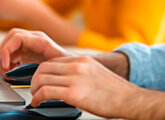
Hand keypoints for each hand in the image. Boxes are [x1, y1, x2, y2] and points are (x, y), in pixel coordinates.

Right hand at [0, 29, 74, 75]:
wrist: (74, 68)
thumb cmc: (68, 66)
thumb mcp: (57, 65)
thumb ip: (44, 67)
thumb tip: (30, 73)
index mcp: (40, 40)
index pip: (16, 37)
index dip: (7, 50)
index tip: (6, 65)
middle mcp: (33, 39)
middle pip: (9, 40)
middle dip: (2, 55)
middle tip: (4, 70)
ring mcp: (29, 45)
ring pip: (8, 46)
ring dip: (4, 60)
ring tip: (7, 73)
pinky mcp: (27, 52)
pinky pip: (11, 54)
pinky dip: (7, 63)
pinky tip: (11, 72)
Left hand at [30, 56, 156, 118]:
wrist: (130, 100)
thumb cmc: (116, 92)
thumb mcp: (96, 73)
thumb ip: (81, 73)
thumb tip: (67, 80)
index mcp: (82, 60)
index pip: (52, 61)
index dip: (42, 73)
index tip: (40, 82)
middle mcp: (77, 66)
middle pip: (43, 67)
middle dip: (34, 80)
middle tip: (35, 90)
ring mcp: (75, 78)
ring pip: (41, 78)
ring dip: (34, 90)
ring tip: (36, 98)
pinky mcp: (73, 93)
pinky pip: (46, 92)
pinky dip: (37, 98)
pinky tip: (38, 103)